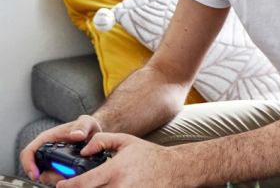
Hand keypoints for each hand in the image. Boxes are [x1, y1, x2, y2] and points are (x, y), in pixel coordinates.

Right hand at [20, 114, 101, 184]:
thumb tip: (77, 135)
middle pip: (36, 168)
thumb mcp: (87, 123)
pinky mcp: (59, 168)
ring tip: (70, 175)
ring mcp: (52, 160)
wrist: (93, 134)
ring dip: (56, 178)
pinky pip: (56, 177)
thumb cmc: (86, 127)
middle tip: (62, 177)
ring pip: (46, 175)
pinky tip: (73, 177)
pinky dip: (63, 179)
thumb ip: (83, 126)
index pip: (28, 152)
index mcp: (47, 138)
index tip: (35, 174)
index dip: (28, 164)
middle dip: (47, 175)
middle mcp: (47, 150)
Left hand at [55, 133, 181, 187]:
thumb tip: (83, 150)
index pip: (83, 183)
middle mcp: (119, 186)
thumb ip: (102, 141)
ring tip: (90, 186)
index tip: (60, 185)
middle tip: (71, 187)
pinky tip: (105, 187)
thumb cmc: (148, 155)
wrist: (174, 169)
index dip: (67, 186)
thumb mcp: (126, 141)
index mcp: (115, 170)